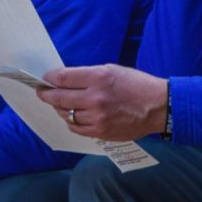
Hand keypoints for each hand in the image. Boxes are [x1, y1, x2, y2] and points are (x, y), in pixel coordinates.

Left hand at [36, 65, 167, 140]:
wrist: (159, 107)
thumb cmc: (136, 85)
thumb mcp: (111, 70)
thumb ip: (86, 75)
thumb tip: (63, 80)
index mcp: (98, 78)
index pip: (62, 78)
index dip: (49, 78)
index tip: (44, 79)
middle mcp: (95, 98)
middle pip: (58, 97)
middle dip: (46, 94)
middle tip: (41, 92)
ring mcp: (97, 117)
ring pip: (66, 113)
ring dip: (59, 108)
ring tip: (59, 104)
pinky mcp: (101, 132)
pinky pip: (76, 128)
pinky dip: (71, 121)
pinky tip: (73, 116)